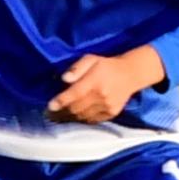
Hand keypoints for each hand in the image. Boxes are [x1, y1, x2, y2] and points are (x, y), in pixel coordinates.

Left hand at [48, 45, 166, 125]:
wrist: (130, 74)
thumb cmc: (106, 65)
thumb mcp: (91, 59)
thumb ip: (77, 68)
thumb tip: (64, 79)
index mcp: (95, 81)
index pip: (75, 93)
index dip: (61, 101)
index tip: (49, 106)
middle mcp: (101, 96)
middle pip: (76, 108)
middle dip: (60, 113)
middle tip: (48, 115)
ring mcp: (107, 106)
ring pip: (83, 116)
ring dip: (68, 118)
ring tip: (57, 118)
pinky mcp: (111, 113)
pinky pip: (92, 120)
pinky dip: (80, 120)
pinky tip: (72, 118)